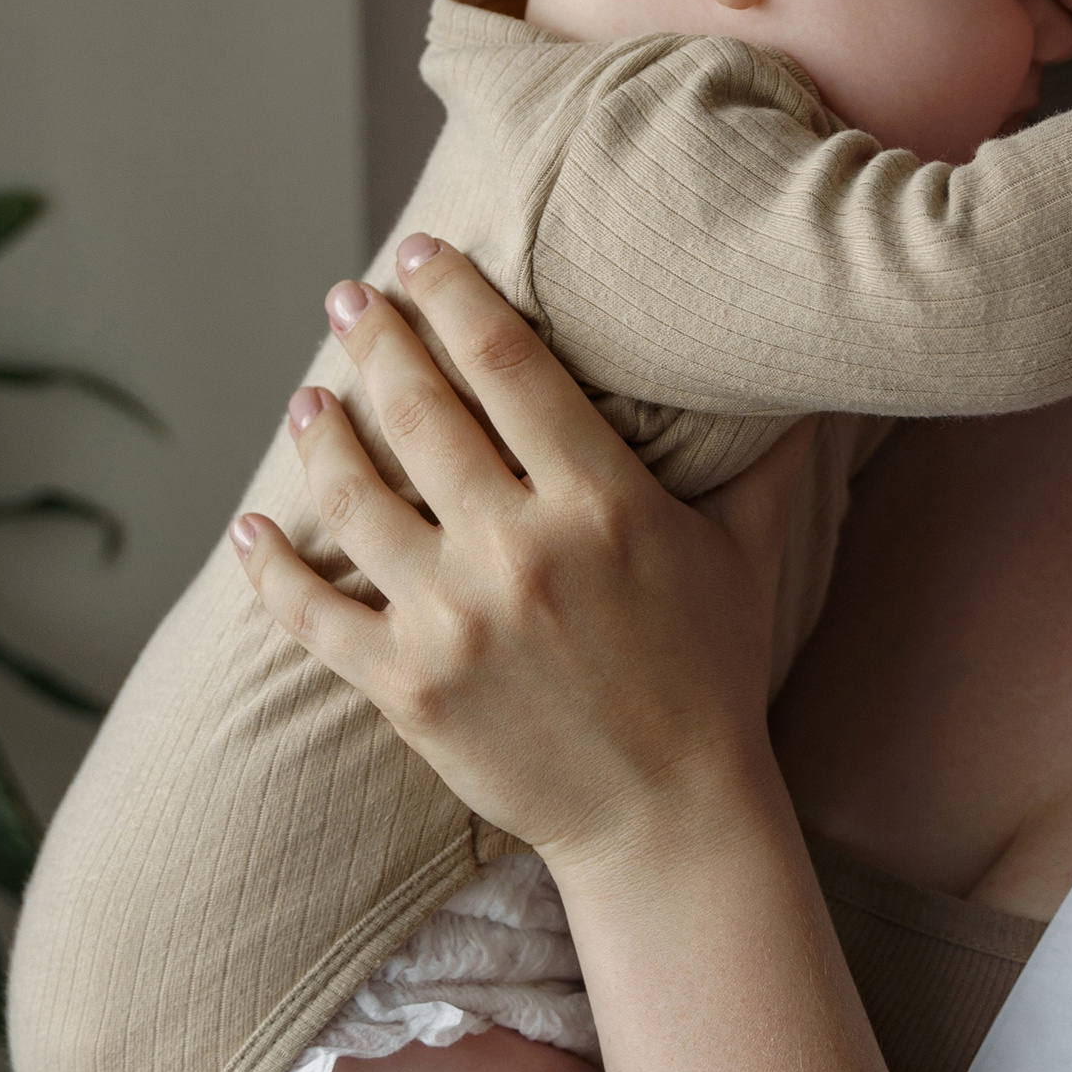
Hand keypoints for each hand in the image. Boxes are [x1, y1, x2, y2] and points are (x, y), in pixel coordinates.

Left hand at [227, 233, 815, 871]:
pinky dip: (271, 569)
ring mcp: (453, 621)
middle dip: (375, 340)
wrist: (666, 819)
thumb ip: (770, 456)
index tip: (418, 252)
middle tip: (348, 300)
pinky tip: (251, 531)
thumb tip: (821, 373)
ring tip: (305, 400)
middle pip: (419, 410)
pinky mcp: (407, 688)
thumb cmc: (711, 674)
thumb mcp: (748, 552)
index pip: (506, 362)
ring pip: (353, 498)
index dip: (453, 294)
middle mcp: (519, 550)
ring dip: (318, 434)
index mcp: (599, 502)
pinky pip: (312, 614)